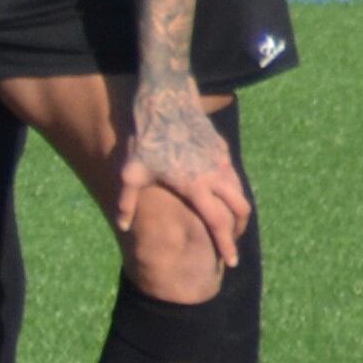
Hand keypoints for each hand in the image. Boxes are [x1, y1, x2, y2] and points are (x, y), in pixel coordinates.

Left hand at [119, 84, 247, 266]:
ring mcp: (222, 160)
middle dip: (238, 230)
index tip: (231, 262)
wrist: (166, 100)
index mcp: (196, 186)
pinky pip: (233, 175)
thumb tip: (123, 225)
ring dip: (237, 209)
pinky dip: (232, 190)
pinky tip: (219, 193)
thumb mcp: (131, 171)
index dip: (226, 244)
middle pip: (240, 210)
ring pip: (240, 192)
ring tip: (226, 221)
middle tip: (230, 242)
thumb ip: (127, 201)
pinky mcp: (222, 148)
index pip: (218, 222)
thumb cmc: (146, 138)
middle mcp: (216, 175)